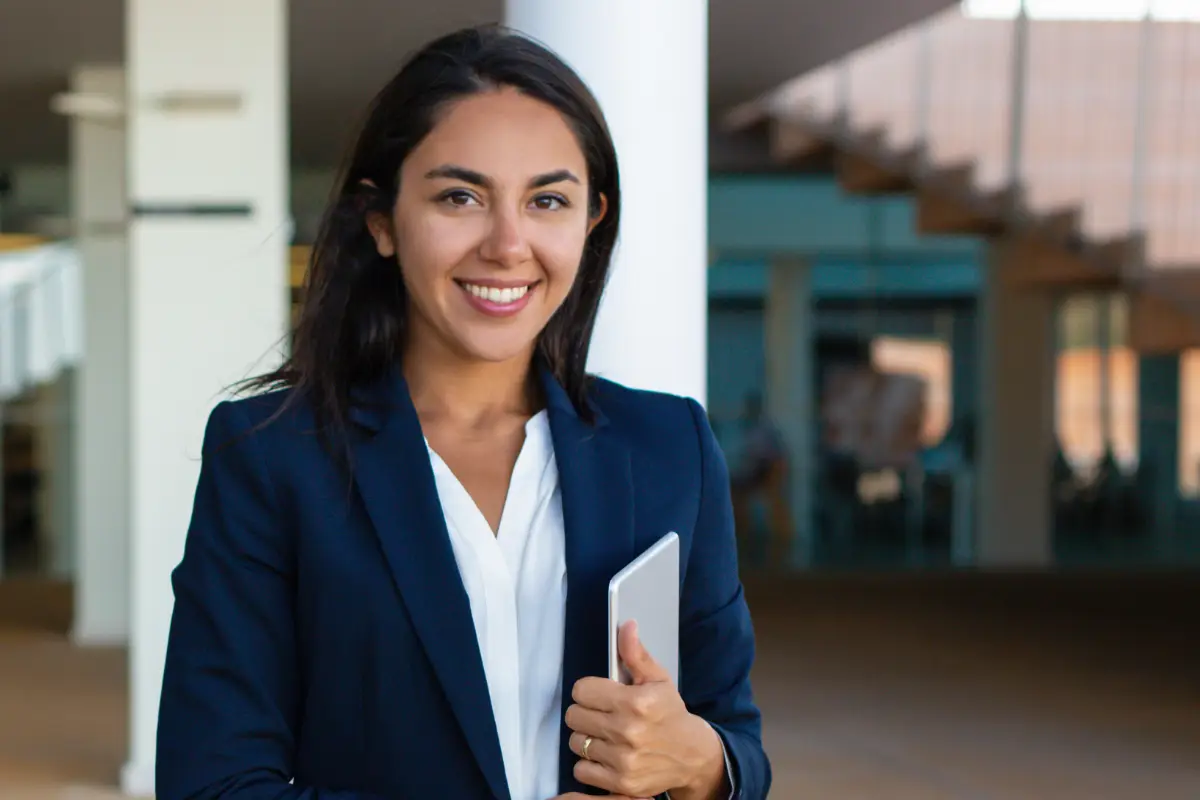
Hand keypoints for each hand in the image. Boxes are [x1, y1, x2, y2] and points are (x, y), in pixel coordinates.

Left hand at [564, 621, 727, 799]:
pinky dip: (590, 764)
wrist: (692, 756)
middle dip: (586, 713)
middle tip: (602, 715)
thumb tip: (626, 626)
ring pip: (576, 742)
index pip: (581, 690)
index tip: (600, 694)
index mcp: (635, 702)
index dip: (589, 690)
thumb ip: (636, 653)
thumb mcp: (658, 679)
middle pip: (574, 716)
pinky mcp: (620, 783)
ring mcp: (623, 760)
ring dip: (587, 738)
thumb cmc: (670, 714)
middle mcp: (627, 731)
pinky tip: (607, 755)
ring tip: (606, 735)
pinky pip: (581, 769)